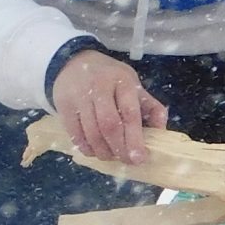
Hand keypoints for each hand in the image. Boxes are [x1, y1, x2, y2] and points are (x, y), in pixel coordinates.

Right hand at [51, 49, 167, 164]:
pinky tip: (94, 151)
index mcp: (122, 81)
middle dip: (119, 148)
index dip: (135, 138)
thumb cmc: (110, 79)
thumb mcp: (133, 85)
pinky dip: (86, 148)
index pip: (129, 113)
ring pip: (91, 133)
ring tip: (111, 156)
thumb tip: (161, 131)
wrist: (72, 63)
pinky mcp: (63, 105)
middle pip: (109, 125)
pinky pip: (75, 134)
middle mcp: (99, 87)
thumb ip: (150, 107)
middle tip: (127, 161)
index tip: (140, 158)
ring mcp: (79, 96)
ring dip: (103, 151)